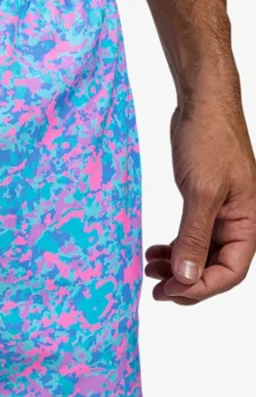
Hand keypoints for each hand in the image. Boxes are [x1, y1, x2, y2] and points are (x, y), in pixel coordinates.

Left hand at [146, 99, 255, 303]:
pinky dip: (174, 248)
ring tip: (149, 270)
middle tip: (155, 290)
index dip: (201, 287)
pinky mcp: (204, 204)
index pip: (231, 272)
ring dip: (177, 266)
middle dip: (186, 281)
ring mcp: (221, 214)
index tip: (171, 291)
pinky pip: (192, 237)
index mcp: (249, 223)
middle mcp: (239, 223)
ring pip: (201, 254)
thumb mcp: (202, 192)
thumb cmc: (211, 140)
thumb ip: (194, 235)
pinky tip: (154, 252)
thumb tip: (187, 276)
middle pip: (215, 268)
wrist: (202, 105)